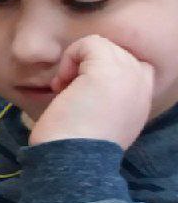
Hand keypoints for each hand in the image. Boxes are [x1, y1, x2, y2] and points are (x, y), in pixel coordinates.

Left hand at [29, 35, 154, 150]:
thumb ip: (107, 101)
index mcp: (141, 100)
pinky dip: (70, 58)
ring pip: (102, 46)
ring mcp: (128, 74)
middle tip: (69, 92)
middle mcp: (141, 84)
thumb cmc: (75, 148)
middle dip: (87, 68)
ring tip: (64, 89)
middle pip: (115, 54)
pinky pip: (90, 43)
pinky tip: (62, 85)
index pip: (134, 68)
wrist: (73, 160)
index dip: (104, 72)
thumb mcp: (101, 122)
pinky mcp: (108, 69)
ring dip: (77, 63)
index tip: (84, 94)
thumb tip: (83, 87)